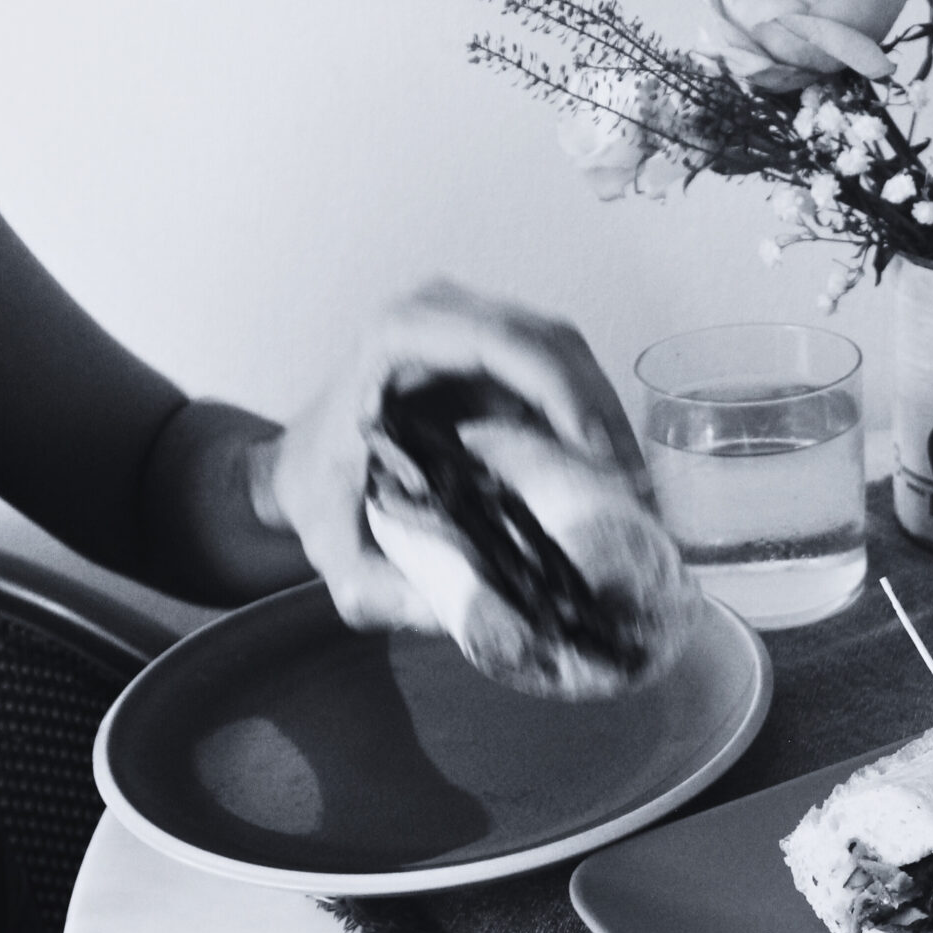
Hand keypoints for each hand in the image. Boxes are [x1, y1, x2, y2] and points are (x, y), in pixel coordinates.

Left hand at [258, 279, 650, 632]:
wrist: (299, 469)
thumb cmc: (318, 497)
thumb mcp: (339, 555)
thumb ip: (388, 593)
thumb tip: (473, 617)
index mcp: (393, 342)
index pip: (496, 341)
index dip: (557, 389)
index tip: (595, 451)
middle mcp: (436, 315)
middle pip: (549, 343)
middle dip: (600, 413)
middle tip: (633, 488)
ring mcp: (470, 325)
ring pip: (566, 353)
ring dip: (606, 417)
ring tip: (634, 488)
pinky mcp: (495, 351)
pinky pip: (561, 368)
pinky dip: (592, 416)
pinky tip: (612, 472)